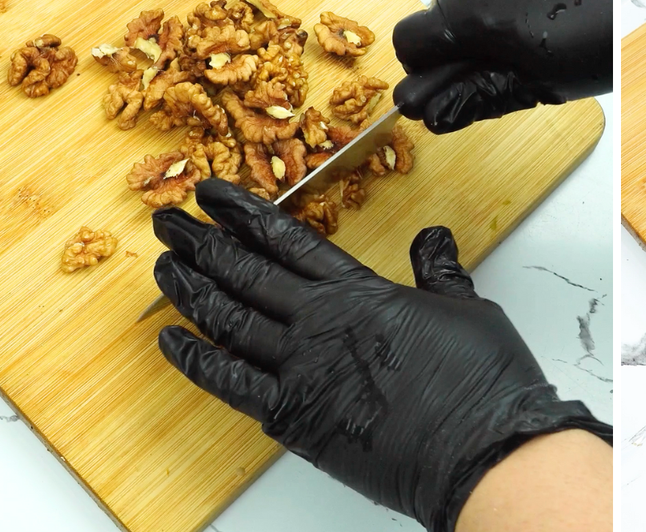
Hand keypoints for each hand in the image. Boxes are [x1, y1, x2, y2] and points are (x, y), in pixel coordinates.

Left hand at [150, 179, 610, 531]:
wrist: (479, 450)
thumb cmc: (480, 383)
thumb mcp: (466, 309)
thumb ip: (439, 271)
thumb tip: (434, 241)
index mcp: (360, 292)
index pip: (287, 240)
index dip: (244, 214)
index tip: (212, 195)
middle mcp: (319, 323)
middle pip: (244, 272)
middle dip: (202, 243)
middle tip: (169, 222)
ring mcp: (300, 370)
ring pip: (228, 321)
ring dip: (191, 291)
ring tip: (165, 268)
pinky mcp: (292, 417)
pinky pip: (227, 382)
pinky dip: (194, 361)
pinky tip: (171, 341)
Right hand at [393, 0, 611, 133]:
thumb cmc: (608, 38)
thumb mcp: (543, 83)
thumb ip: (475, 95)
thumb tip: (424, 113)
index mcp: (477, 18)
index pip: (408, 42)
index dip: (430, 63)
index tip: (458, 68)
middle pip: (447, 6)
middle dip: (475, 27)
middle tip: (527, 41)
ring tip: (555, 5)